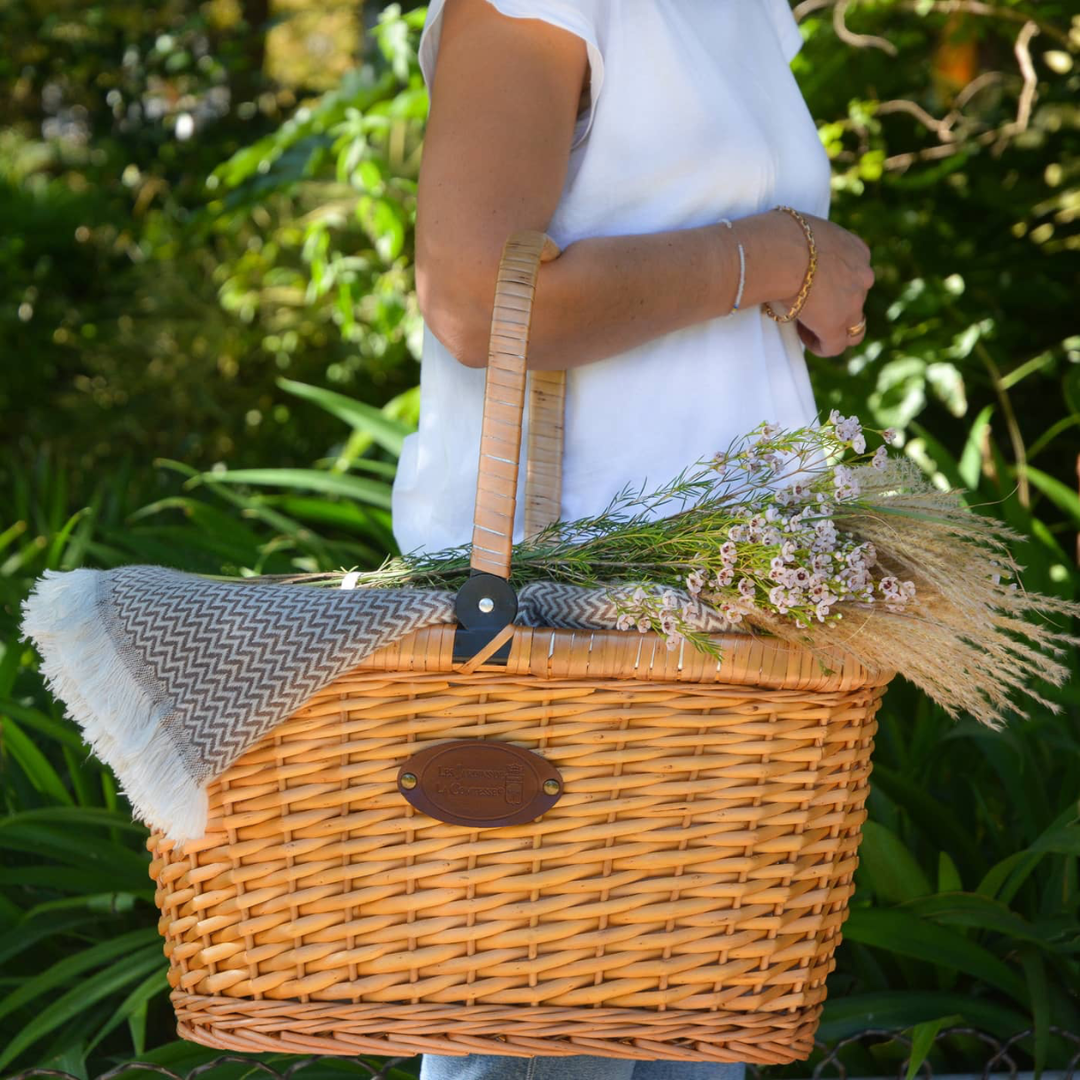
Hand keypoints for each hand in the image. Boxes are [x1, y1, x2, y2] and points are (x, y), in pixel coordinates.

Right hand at [763, 210, 873, 355]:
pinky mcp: (835, 325)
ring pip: (853, 326)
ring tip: (806, 326)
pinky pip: (835, 346)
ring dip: (832, 328)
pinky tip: (804, 338)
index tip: (810, 285)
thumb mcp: (803, 228)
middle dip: (834, 305)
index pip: (855, 272)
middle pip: (855, 299)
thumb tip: (786, 242)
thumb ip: (808, 241)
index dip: (835, 283)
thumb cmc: (780, 234)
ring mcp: (852, 302)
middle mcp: (862, 275)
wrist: (780, 252)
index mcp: (857, 250)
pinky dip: (821, 345)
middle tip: (807, 306)